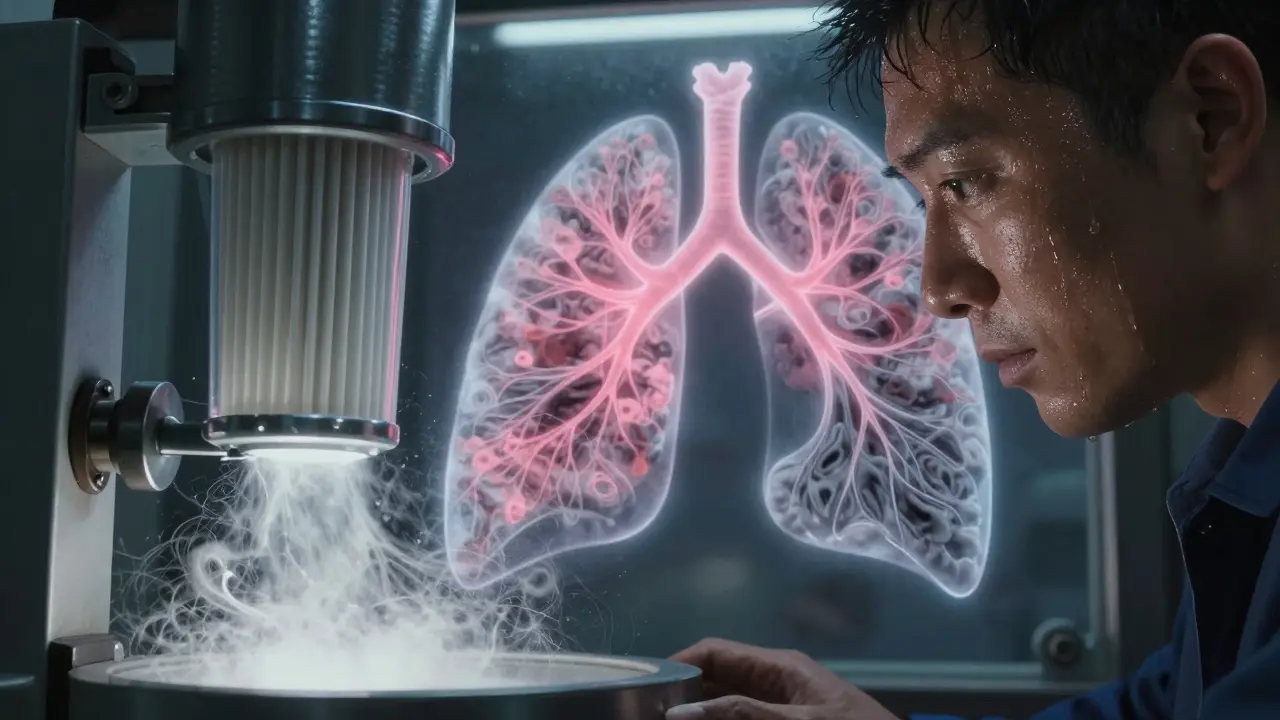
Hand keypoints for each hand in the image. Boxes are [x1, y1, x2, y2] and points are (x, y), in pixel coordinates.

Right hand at [666, 638, 898, 718]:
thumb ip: (742, 716)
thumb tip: (681, 710)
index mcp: (780, 666)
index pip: (715, 653)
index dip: (678, 665)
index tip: (645, 687)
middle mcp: (775, 681)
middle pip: (716, 681)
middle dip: (683, 697)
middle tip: (647, 713)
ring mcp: (781, 707)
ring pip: (727, 705)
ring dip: (701, 713)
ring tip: (667, 719)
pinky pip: (744, 717)